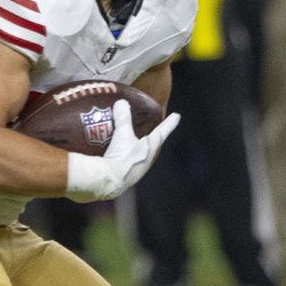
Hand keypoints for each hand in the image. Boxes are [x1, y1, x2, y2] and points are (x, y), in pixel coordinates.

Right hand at [65, 100, 179, 202]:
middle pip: (153, 145)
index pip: (162, 131)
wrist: (108, 182)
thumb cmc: (121, 158)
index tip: (177, 116)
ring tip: (129, 139)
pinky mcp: (124, 175)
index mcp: (151, 148)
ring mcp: (136, 169)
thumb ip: (123, 117)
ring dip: (136, 146)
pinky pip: (125, 160)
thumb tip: (122, 102)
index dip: (169, 123)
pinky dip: (121, 154)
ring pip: (140, 154)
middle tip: (153, 129)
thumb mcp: (122, 134)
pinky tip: (111, 151)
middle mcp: (147, 160)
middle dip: (153, 137)